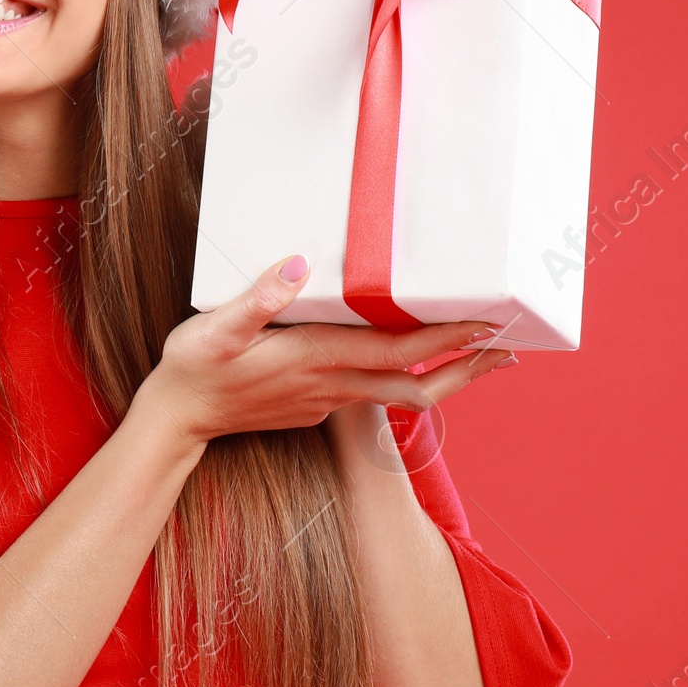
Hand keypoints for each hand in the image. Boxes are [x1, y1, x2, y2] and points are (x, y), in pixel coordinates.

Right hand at [136, 256, 514, 447]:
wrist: (177, 421)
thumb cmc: (193, 370)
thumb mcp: (215, 328)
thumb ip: (258, 299)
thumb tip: (298, 266)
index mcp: (315, 358)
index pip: (396, 350)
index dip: (444, 339)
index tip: (487, 325)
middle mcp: (330, 383)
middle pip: (415, 382)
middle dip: (465, 367)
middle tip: (511, 353)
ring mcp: (325, 399)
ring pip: (400, 393)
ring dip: (444, 377)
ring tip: (480, 361)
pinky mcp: (315, 405)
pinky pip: (373, 394)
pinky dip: (404, 379)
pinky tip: (408, 363)